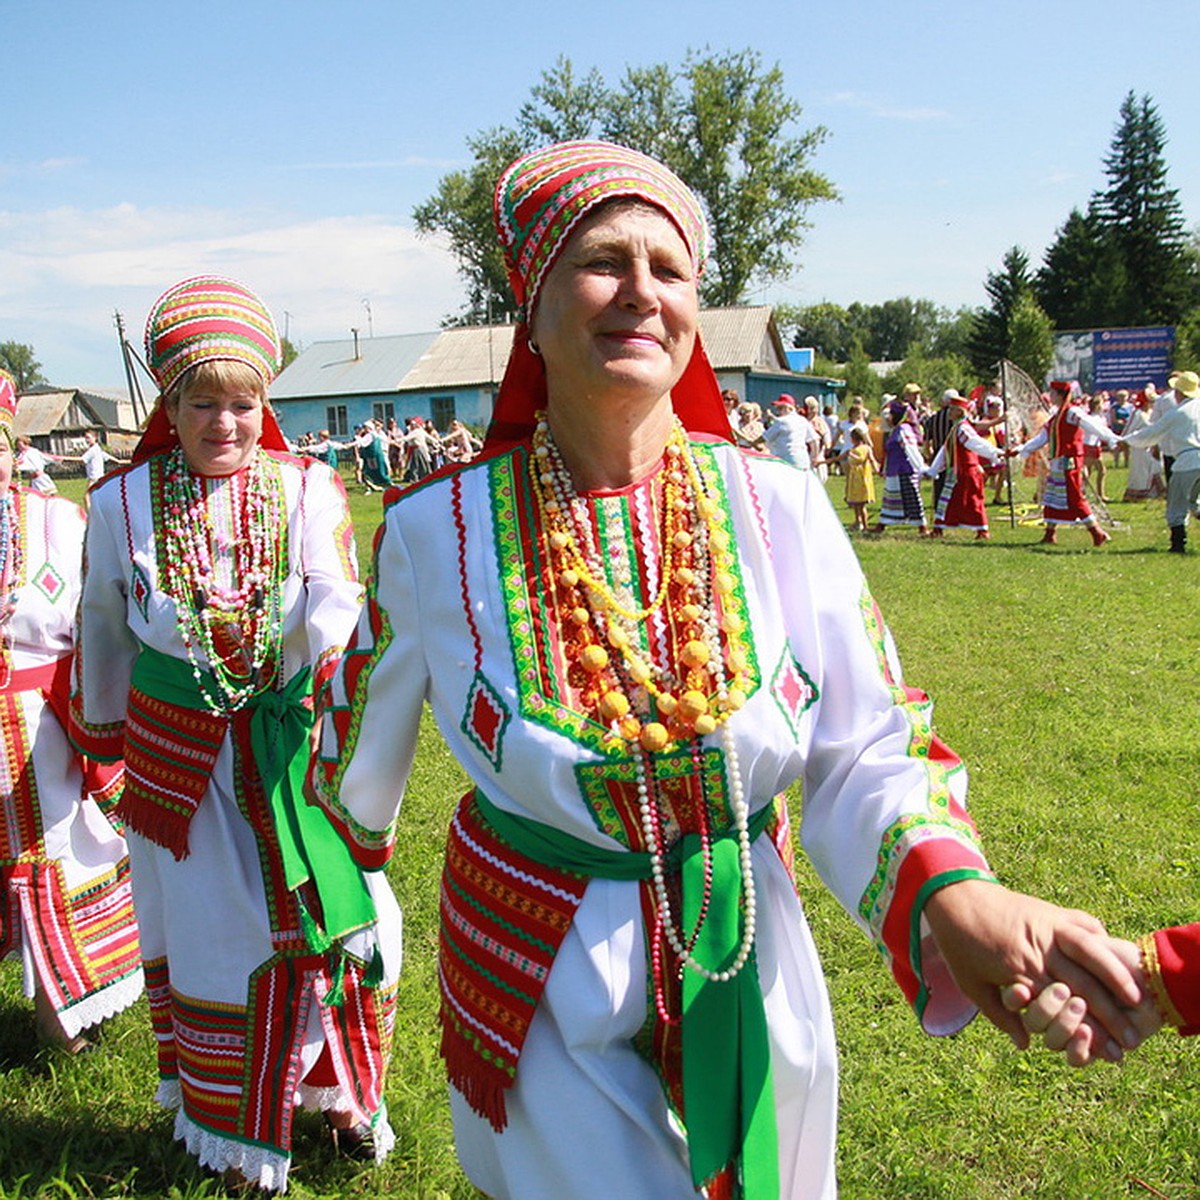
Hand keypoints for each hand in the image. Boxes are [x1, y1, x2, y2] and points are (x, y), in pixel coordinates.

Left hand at [923, 880, 1143, 1060]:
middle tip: (1133, 1037)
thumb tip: (1025, 1045)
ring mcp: (1047, 926)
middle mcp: (1038, 949)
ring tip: (1137, 998)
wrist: (952, 896)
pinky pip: (1082, 924)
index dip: (1089, 1032)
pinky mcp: (1050, 910)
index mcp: (1020, 970)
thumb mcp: (970, 985)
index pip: (1063, 1008)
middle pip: (1083, 985)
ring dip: (1116, 976)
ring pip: (1091, 952)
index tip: (1109, 1052)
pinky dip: (1101, 939)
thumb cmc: (958, 944)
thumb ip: (1000, 1016)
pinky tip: (1117, 953)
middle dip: (1111, 1014)